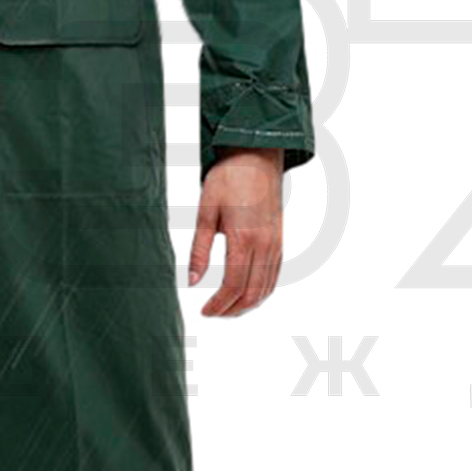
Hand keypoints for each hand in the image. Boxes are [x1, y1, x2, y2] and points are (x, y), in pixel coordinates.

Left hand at [186, 148, 284, 316]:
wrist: (256, 156)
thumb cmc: (228, 179)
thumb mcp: (205, 212)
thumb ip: (199, 249)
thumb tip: (191, 281)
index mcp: (243, 238)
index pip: (232, 285)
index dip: (218, 304)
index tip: (204, 311)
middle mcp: (264, 244)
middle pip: (251, 293)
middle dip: (231, 310)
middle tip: (212, 313)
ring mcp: (276, 243)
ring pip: (266, 288)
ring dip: (247, 304)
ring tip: (227, 309)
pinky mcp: (280, 240)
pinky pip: (274, 275)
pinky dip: (262, 291)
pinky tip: (248, 294)